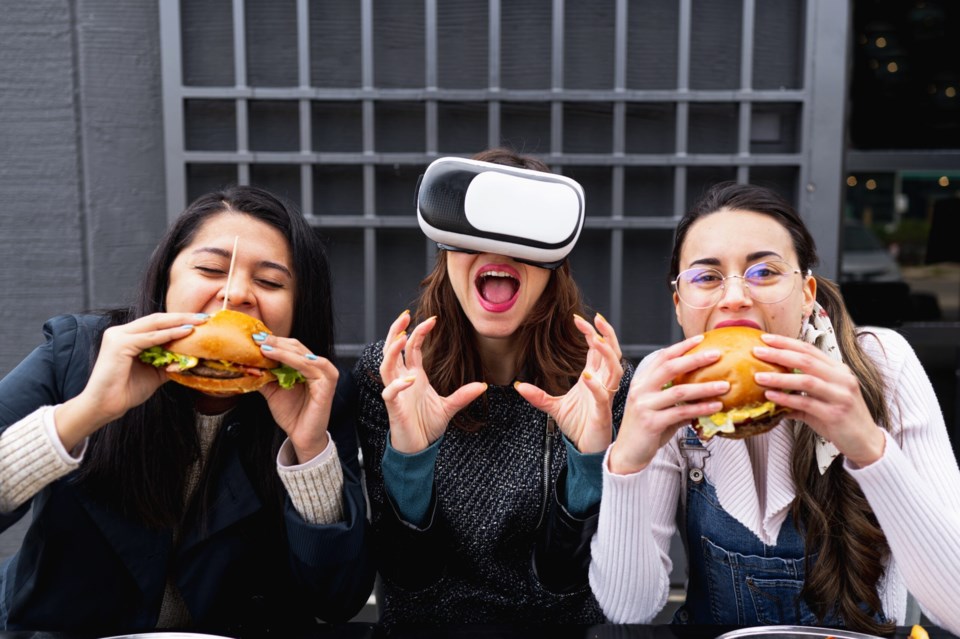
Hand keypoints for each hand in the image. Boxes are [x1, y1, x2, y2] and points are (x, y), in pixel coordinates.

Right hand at [55, 312, 209, 449]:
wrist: (105, 406)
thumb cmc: (126, 391)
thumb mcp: (155, 373)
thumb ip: (169, 362)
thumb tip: (192, 358)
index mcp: (126, 336)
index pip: (155, 323)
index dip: (178, 320)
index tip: (200, 321)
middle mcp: (120, 332)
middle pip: (156, 319)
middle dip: (182, 317)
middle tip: (203, 317)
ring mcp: (118, 336)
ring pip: (154, 324)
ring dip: (179, 322)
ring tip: (199, 322)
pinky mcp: (119, 344)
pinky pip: (150, 338)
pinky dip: (169, 335)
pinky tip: (185, 332)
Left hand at [255, 335, 338, 462]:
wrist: (301, 435)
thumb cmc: (291, 414)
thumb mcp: (272, 391)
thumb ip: (264, 376)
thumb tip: (247, 363)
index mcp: (303, 366)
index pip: (289, 347)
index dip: (273, 342)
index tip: (255, 338)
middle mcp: (315, 367)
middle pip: (296, 347)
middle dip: (276, 342)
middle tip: (258, 340)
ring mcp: (323, 375)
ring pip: (303, 355)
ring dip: (283, 350)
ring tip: (266, 349)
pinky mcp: (328, 384)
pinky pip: (318, 367)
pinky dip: (304, 360)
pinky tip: (289, 357)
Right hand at [379, 310, 486, 453]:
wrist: (419, 448)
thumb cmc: (428, 425)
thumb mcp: (449, 407)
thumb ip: (463, 395)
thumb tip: (483, 385)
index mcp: (414, 375)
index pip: (412, 348)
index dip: (419, 332)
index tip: (433, 319)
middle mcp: (402, 380)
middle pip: (392, 349)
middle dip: (396, 331)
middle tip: (405, 315)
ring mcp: (396, 392)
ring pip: (386, 366)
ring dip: (392, 351)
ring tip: (403, 338)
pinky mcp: (393, 407)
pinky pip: (390, 392)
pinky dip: (398, 385)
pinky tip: (410, 378)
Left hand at [515, 313, 624, 453]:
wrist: (585, 449)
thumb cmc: (577, 426)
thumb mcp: (554, 407)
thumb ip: (538, 396)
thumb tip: (517, 386)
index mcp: (592, 378)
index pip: (596, 350)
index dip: (591, 333)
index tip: (577, 319)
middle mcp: (602, 383)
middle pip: (611, 353)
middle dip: (606, 334)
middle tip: (596, 318)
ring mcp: (605, 396)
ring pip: (614, 369)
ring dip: (607, 354)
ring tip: (596, 340)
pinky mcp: (603, 412)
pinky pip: (603, 395)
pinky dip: (596, 385)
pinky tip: (586, 377)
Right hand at [607, 335, 728, 474]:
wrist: (627, 454)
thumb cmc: (645, 430)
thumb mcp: (659, 409)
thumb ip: (678, 400)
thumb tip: (705, 394)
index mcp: (641, 382)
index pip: (662, 358)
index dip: (681, 347)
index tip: (700, 339)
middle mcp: (641, 390)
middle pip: (670, 368)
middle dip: (695, 359)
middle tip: (716, 354)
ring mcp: (644, 406)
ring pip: (679, 391)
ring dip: (704, 387)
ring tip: (724, 385)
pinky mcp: (651, 423)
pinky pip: (681, 413)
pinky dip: (700, 409)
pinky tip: (715, 406)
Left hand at [752, 333, 885, 466]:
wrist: (865, 442)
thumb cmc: (840, 418)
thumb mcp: (822, 399)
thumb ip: (800, 392)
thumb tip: (771, 389)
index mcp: (838, 370)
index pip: (810, 350)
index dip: (787, 343)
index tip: (766, 338)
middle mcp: (842, 379)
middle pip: (807, 361)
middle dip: (780, 354)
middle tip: (757, 351)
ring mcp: (840, 396)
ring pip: (806, 381)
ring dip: (780, 378)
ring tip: (758, 377)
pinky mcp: (836, 414)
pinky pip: (807, 403)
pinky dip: (787, 399)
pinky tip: (771, 396)